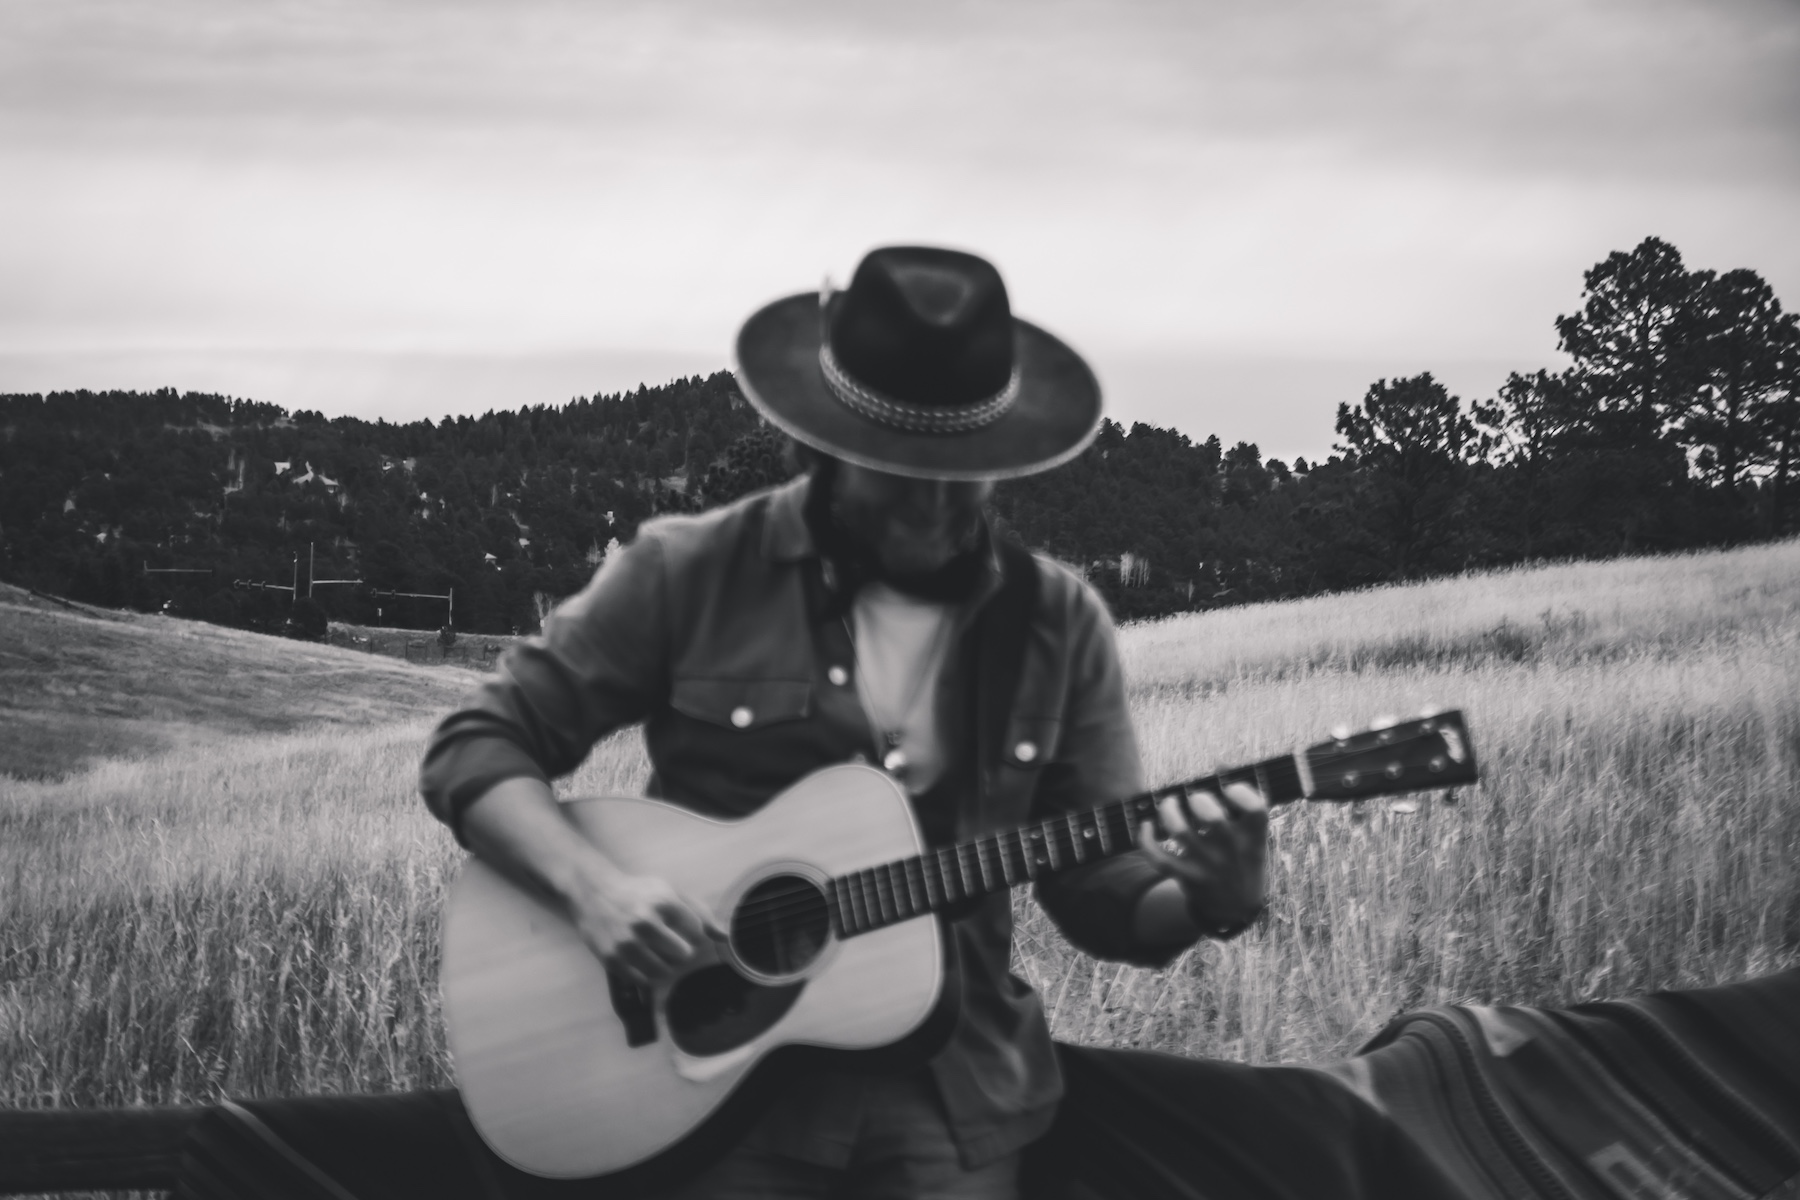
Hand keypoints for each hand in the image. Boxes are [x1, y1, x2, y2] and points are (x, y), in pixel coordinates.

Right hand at [564, 866, 723, 986]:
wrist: (595, 894)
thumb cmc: (638, 893)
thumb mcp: (670, 892)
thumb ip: (700, 913)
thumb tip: (725, 936)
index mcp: (663, 902)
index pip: (697, 933)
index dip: (693, 932)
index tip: (682, 927)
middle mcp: (644, 923)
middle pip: (684, 955)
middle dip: (681, 950)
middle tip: (670, 941)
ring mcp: (627, 943)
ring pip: (665, 971)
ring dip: (666, 964)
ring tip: (656, 950)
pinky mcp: (613, 960)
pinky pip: (644, 980)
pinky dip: (648, 974)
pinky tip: (644, 958)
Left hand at [1137, 782, 1268, 935]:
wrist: (1235, 908)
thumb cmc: (1242, 856)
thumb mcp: (1251, 834)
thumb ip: (1240, 798)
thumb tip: (1221, 763)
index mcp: (1253, 838)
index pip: (1256, 809)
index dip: (1242, 792)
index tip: (1229, 788)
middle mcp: (1232, 852)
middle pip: (1214, 819)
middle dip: (1200, 800)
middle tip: (1195, 799)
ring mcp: (1208, 866)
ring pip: (1182, 834)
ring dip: (1169, 812)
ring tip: (1168, 804)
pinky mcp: (1187, 877)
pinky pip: (1159, 858)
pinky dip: (1146, 839)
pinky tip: (1147, 826)